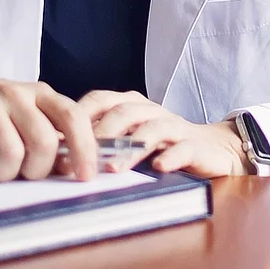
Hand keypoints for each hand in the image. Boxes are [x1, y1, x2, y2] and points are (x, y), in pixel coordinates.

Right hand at [0, 61, 99, 182]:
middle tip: (24, 173)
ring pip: (11, 155)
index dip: (84, 149)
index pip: (73, 117)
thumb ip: (48, 132)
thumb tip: (71, 168)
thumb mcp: (23, 110)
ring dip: (4, 175)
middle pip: (43, 143)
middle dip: (37, 170)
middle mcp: (14, 95)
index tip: (85, 175)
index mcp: (38, 93)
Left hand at [72, 90, 248, 177]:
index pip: (100, 100)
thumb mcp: (128, 138)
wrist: (213, 147)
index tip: (58, 141)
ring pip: (152, 129)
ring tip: (114, 168)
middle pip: (124, 112)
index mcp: (131, 105)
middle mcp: (151, 111)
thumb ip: (100, 141)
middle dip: (102, 134)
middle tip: (82, 157)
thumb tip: (56, 156)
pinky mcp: (195, 145)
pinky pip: (183, 148)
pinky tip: (158, 168)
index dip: (78, 117)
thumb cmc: (162, 144)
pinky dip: (170, 157)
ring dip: (131, 148)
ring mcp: (174, 126)